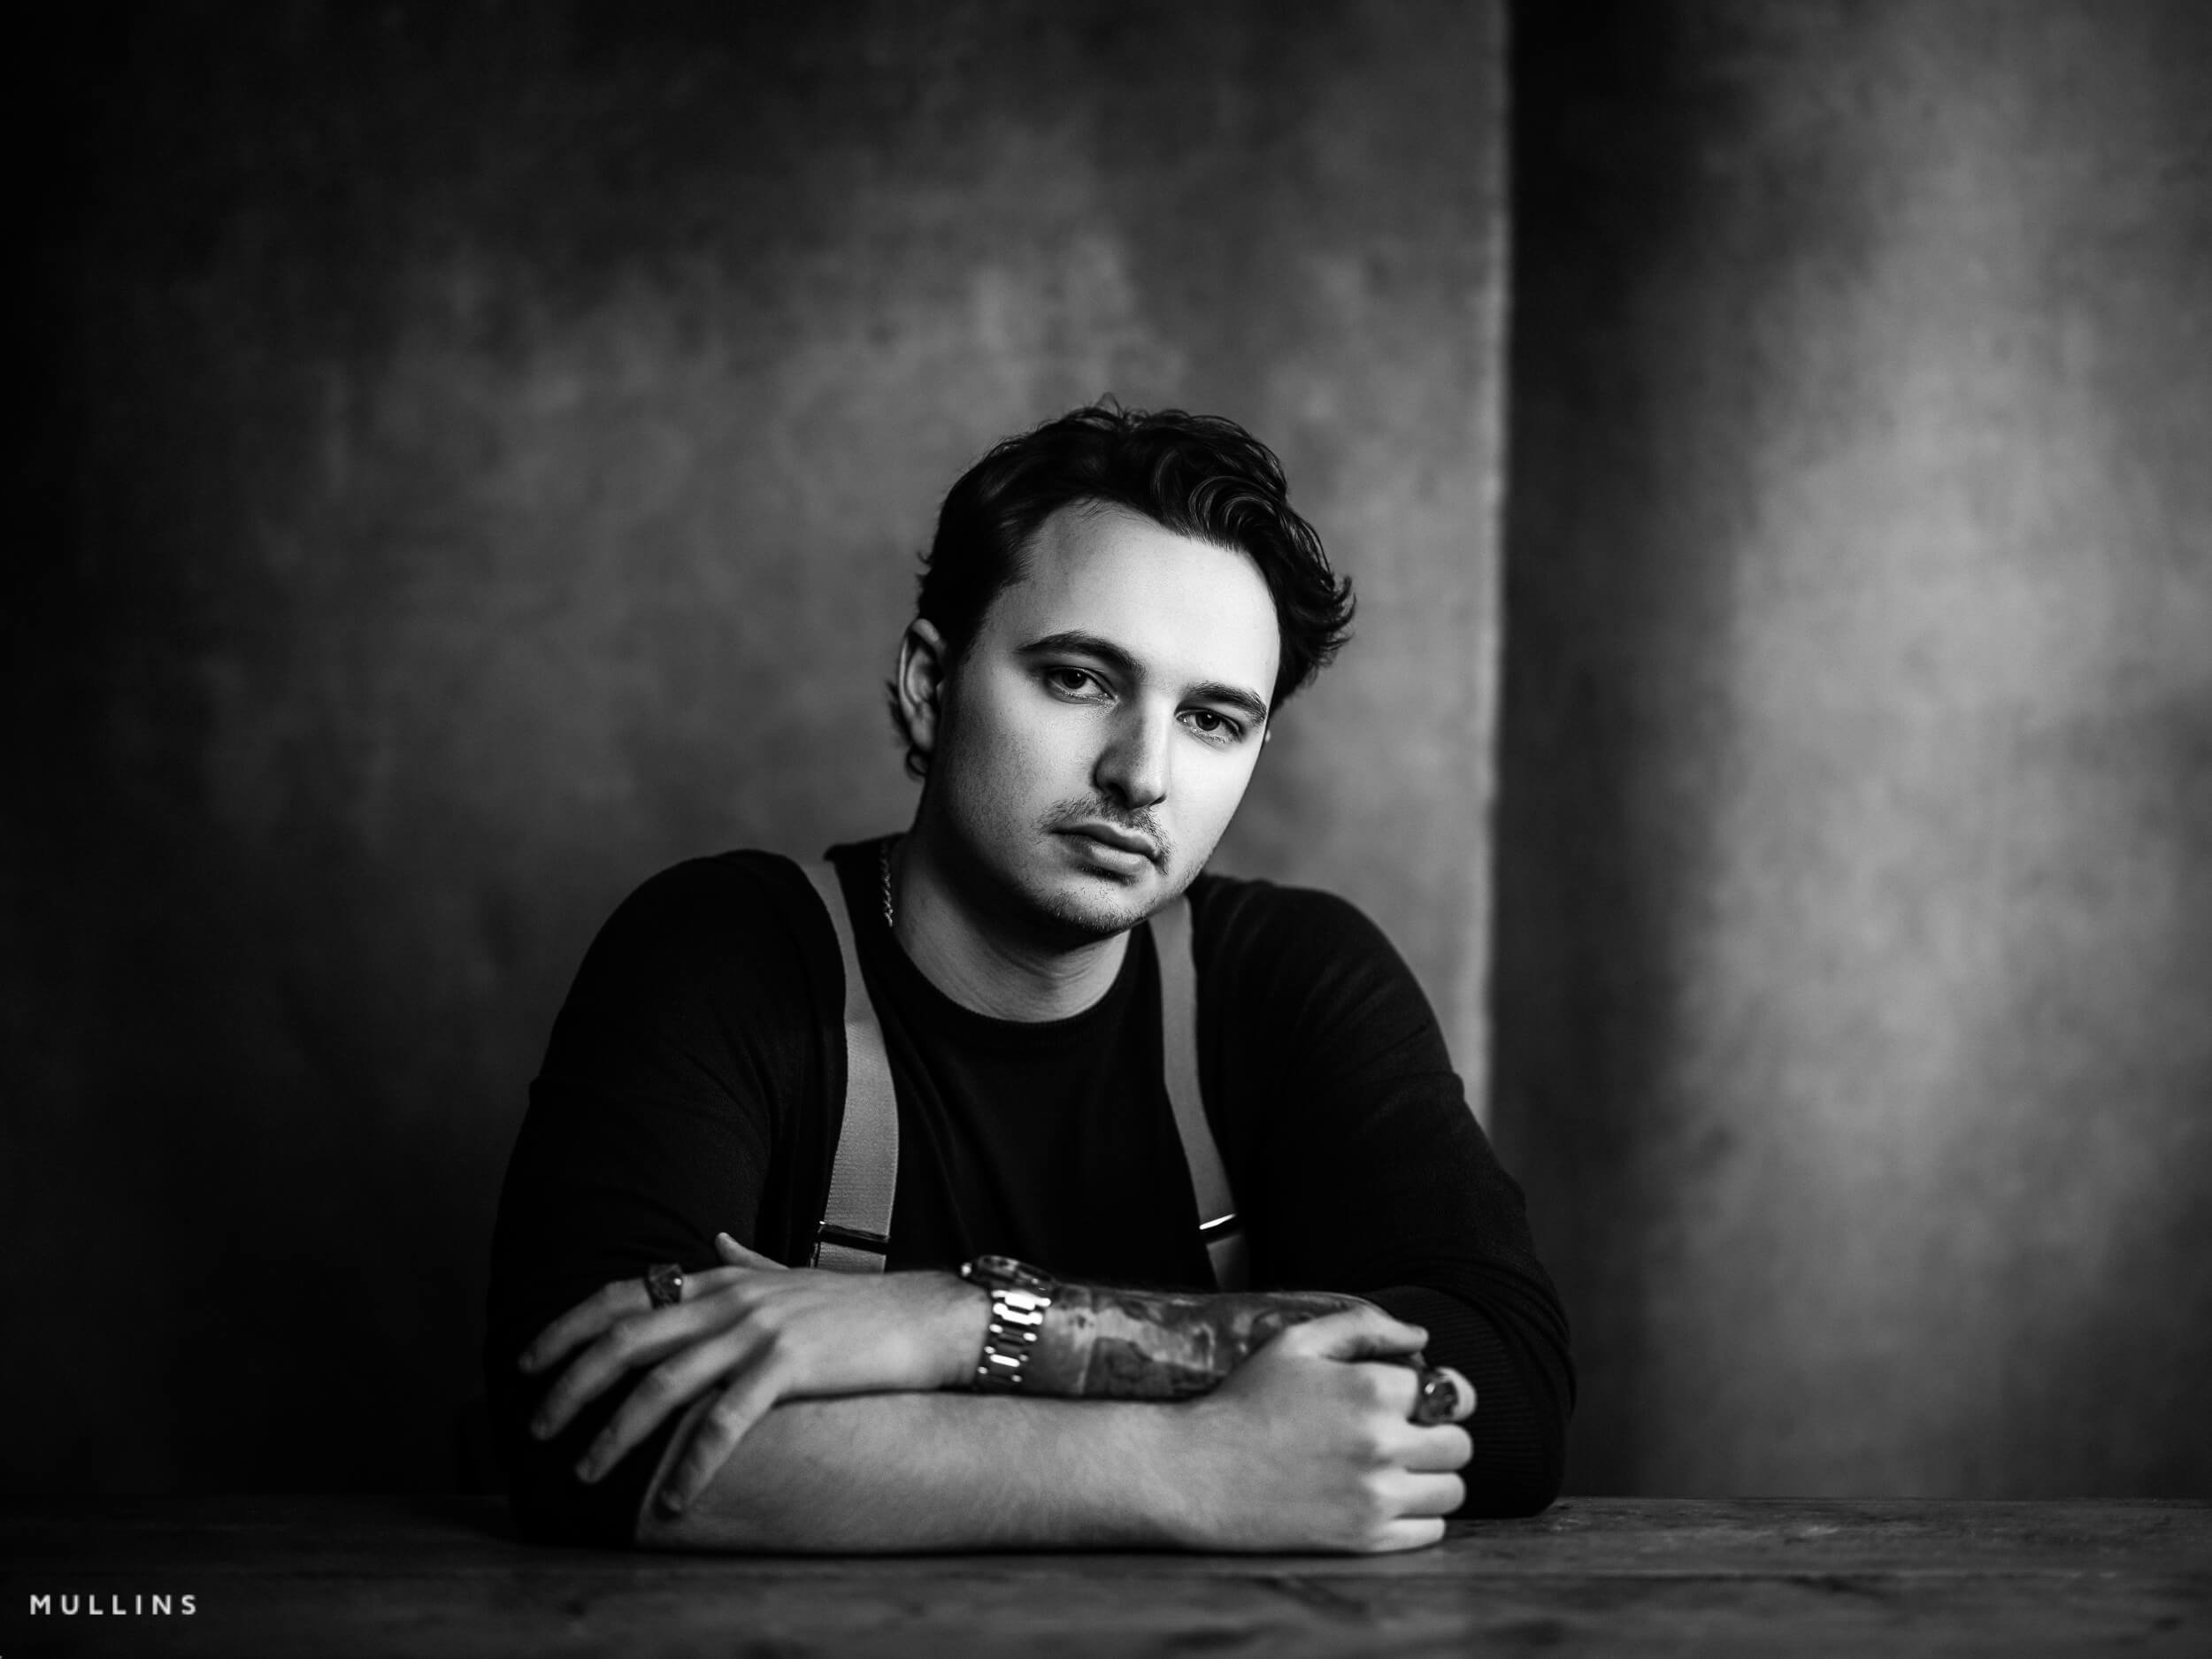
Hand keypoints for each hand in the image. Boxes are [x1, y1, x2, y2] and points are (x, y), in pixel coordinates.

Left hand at [519, 1234, 985, 1509]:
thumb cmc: (859, 1305)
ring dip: (614, 1433)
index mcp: (721, 1277)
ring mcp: (757, 1328)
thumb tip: (712, 1238)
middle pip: (625, 1338)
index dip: (567, 1326)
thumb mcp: (792, 1275)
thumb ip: (746, 1260)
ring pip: (662, 1383)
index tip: (528, 1361)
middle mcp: (729, 1297)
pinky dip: (692, 1462)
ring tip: (587, 1473)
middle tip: (538, 1428)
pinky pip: (724, 1419)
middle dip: (570, 1384)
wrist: (925, 1314)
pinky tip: (673, 1498)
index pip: (623, 1294)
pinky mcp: (789, 1363)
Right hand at [1160, 1305, 1474, 1552]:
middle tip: (1405, 1436)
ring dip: (1432, 1478)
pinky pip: (1430, 1530)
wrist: (1199, 1473)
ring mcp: (1376, 1496)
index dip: (1443, 1395)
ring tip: (1394, 1469)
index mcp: (1372, 1389)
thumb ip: (1365, 1327)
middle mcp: (1383, 1444)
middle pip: (1459, 1446)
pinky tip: (1381, 1498)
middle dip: (1438, 1436)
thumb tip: (1422, 1338)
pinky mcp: (1365, 1538)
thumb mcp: (1297, 1343)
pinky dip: (1417, 1516)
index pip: (1455, 1394)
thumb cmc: (1245, 1402)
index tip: (1423, 1403)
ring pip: (1452, 1491)